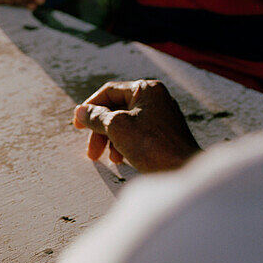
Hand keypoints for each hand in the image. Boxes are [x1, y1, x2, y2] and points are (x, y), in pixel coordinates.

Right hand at [73, 79, 200, 172]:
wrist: (183, 172)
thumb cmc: (154, 146)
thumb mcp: (117, 127)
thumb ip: (96, 117)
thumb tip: (81, 111)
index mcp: (146, 90)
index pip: (109, 91)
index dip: (90, 107)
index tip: (78, 124)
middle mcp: (156, 99)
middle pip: (117, 109)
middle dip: (100, 130)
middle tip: (91, 149)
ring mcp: (162, 117)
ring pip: (126, 123)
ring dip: (111, 139)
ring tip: (107, 158)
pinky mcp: (165, 135)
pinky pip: (138, 134)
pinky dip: (125, 144)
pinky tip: (121, 158)